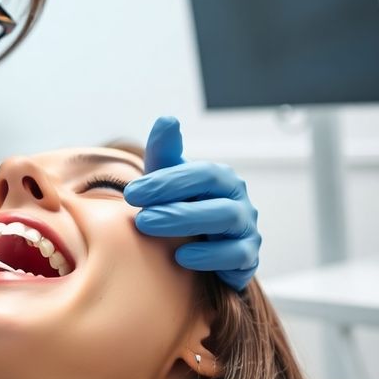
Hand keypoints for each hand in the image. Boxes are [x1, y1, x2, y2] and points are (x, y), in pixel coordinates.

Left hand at [124, 117, 260, 290]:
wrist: (198, 247)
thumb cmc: (180, 206)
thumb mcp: (167, 179)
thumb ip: (164, 152)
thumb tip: (167, 119)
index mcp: (220, 178)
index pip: (200, 173)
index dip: (166, 182)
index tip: (131, 193)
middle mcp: (238, 200)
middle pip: (216, 200)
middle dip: (175, 208)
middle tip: (140, 218)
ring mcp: (247, 229)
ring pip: (227, 222)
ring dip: (188, 226)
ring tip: (155, 231)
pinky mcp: (248, 259)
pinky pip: (237, 256)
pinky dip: (210, 256)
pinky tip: (181, 257)